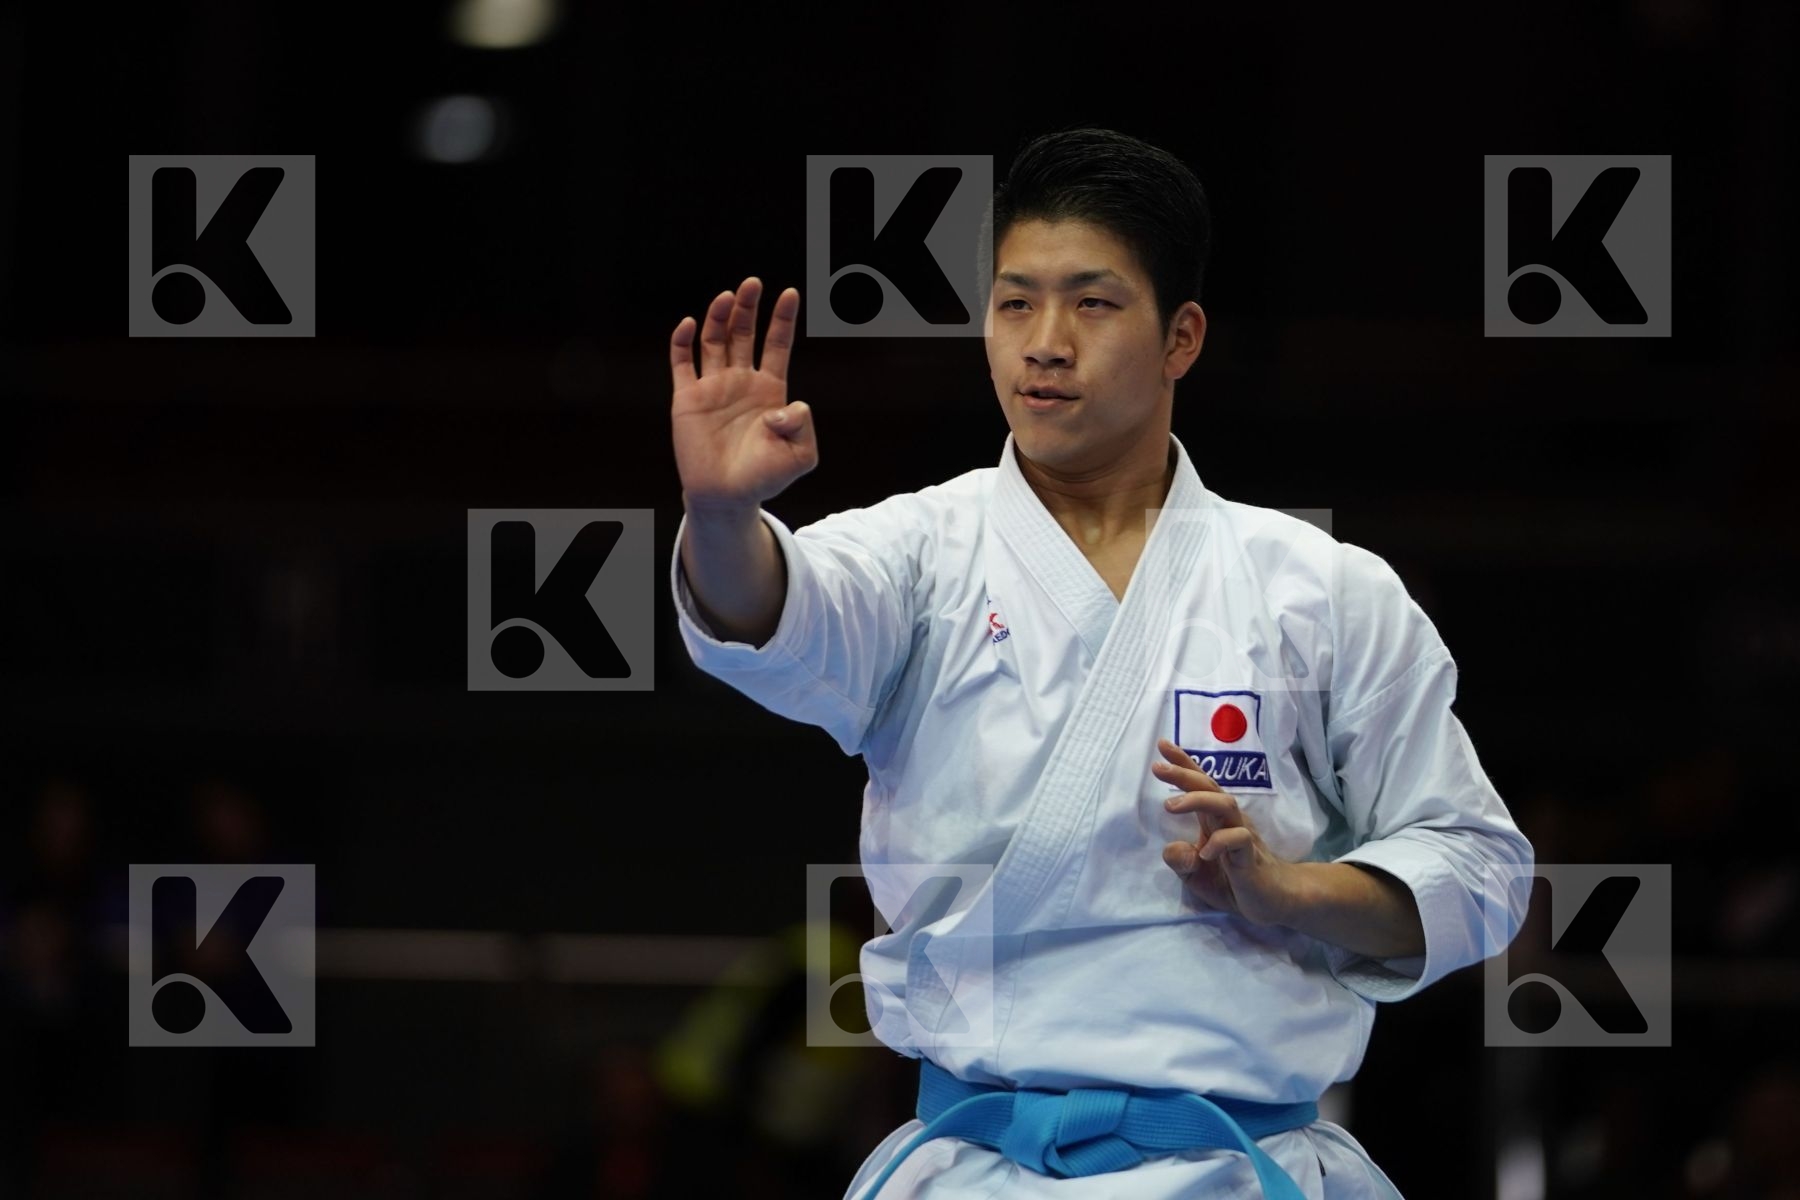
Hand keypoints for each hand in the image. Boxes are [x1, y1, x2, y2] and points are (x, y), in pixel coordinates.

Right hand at [670, 278, 816, 511]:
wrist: (727, 497)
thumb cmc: (765, 477)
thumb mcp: (801, 455)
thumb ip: (803, 426)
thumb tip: (784, 406)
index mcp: (770, 390)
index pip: (777, 344)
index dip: (783, 319)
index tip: (790, 293)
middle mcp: (740, 382)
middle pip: (744, 334)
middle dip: (748, 308)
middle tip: (752, 283)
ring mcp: (713, 388)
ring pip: (714, 341)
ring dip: (719, 317)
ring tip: (728, 297)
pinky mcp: (687, 398)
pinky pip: (682, 363)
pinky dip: (683, 341)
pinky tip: (691, 323)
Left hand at [1155, 738, 1304, 925]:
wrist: (1271, 902)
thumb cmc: (1234, 882)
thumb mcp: (1196, 875)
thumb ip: (1181, 862)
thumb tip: (1170, 848)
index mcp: (1214, 820)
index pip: (1200, 785)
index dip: (1183, 765)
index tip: (1162, 745)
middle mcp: (1228, 821)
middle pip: (1209, 787)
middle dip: (1184, 774)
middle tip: (1158, 767)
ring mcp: (1241, 837)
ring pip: (1225, 805)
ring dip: (1197, 800)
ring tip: (1171, 805)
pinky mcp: (1251, 857)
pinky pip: (1238, 839)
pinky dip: (1219, 842)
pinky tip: (1205, 854)